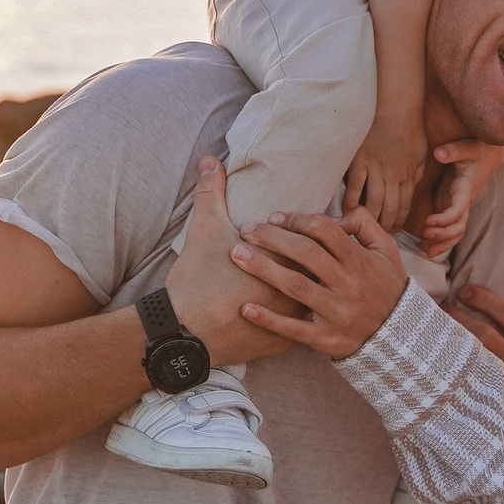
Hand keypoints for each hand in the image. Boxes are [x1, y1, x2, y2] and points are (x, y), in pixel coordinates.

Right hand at [166, 158, 300, 366]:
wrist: (183, 333)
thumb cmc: (196, 278)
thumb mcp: (204, 229)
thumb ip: (211, 191)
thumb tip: (209, 159)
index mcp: (283, 258)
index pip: (312, 239)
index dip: (308, 232)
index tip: (307, 228)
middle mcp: (295, 289)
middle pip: (320, 270)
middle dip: (318, 261)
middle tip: (315, 254)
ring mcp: (291, 320)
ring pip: (316, 301)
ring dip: (317, 291)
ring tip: (314, 281)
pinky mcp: (282, 345)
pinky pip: (303, 330)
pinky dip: (302, 319)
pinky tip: (303, 311)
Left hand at [234, 205, 411, 359]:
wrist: (399, 337)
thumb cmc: (387, 288)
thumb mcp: (387, 251)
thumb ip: (365, 225)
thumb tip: (337, 213)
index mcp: (361, 260)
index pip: (325, 231)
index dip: (297, 220)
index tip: (274, 217)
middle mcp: (349, 284)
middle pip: (305, 254)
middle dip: (272, 238)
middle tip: (246, 229)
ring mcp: (338, 313)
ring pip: (296, 287)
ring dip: (263, 269)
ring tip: (236, 255)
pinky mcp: (327, 338)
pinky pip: (294, 329)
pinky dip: (269, 319)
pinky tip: (245, 308)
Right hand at [343, 114, 430, 234]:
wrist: (398, 109)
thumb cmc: (410, 129)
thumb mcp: (421, 154)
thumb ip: (416, 172)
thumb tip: (413, 186)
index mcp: (409, 176)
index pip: (405, 205)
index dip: (400, 220)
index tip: (395, 230)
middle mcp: (394, 177)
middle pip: (390, 208)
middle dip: (386, 224)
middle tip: (379, 235)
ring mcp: (376, 170)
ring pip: (374, 202)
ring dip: (371, 217)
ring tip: (365, 227)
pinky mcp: (360, 161)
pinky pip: (355, 186)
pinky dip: (352, 200)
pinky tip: (348, 210)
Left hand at [418, 138, 503, 254]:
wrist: (489, 151)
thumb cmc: (477, 148)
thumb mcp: (467, 146)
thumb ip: (454, 150)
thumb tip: (438, 153)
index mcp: (466, 189)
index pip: (458, 210)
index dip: (445, 219)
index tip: (428, 223)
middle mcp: (464, 201)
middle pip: (458, 227)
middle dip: (442, 235)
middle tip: (424, 235)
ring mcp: (459, 205)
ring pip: (456, 232)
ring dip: (442, 243)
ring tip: (425, 251)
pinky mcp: (452, 205)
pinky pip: (450, 227)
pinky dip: (441, 239)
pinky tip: (427, 247)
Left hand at [445, 284, 503, 419]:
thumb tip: (492, 319)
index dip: (485, 299)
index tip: (464, 290)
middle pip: (485, 332)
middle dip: (459, 315)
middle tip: (440, 305)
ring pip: (471, 356)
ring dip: (450, 339)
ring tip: (433, 327)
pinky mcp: (490, 407)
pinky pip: (465, 382)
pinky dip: (450, 369)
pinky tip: (434, 361)